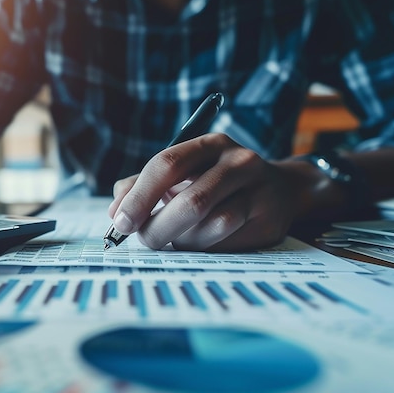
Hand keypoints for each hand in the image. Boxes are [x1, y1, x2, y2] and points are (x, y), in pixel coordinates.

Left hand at [108, 133, 298, 250]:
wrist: (278, 190)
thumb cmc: (214, 181)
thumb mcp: (181, 174)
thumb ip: (143, 186)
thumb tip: (115, 211)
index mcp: (209, 144)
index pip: (167, 164)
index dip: (140, 196)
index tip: (121, 221)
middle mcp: (238, 162)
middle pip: (191, 202)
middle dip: (158, 227)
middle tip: (144, 240)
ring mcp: (259, 191)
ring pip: (210, 226)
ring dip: (183, 240)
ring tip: (177, 236)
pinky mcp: (270, 221)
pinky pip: (227, 243)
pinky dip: (205, 248)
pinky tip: (202, 241)